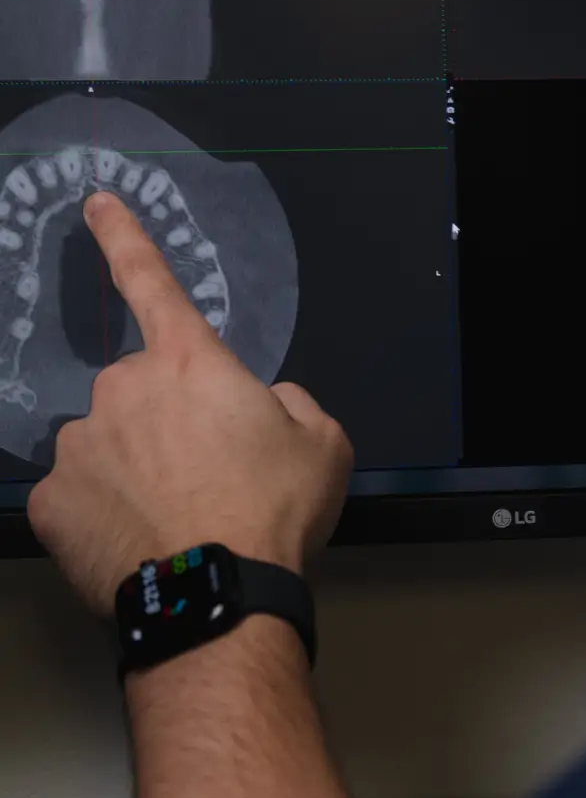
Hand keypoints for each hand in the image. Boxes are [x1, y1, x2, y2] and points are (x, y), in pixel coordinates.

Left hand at [28, 192, 350, 616]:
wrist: (218, 596)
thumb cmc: (274, 511)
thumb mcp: (322, 443)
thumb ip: (287, 403)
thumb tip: (260, 404)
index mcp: (188, 364)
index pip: (150, 283)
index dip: (123, 238)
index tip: (95, 202)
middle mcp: (121, 390)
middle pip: (139, 395)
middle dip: (165, 426)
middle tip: (208, 481)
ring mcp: (78, 445)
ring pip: (107, 449)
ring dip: (135, 475)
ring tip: (177, 525)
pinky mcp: (50, 502)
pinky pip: (79, 500)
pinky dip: (105, 518)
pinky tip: (139, 545)